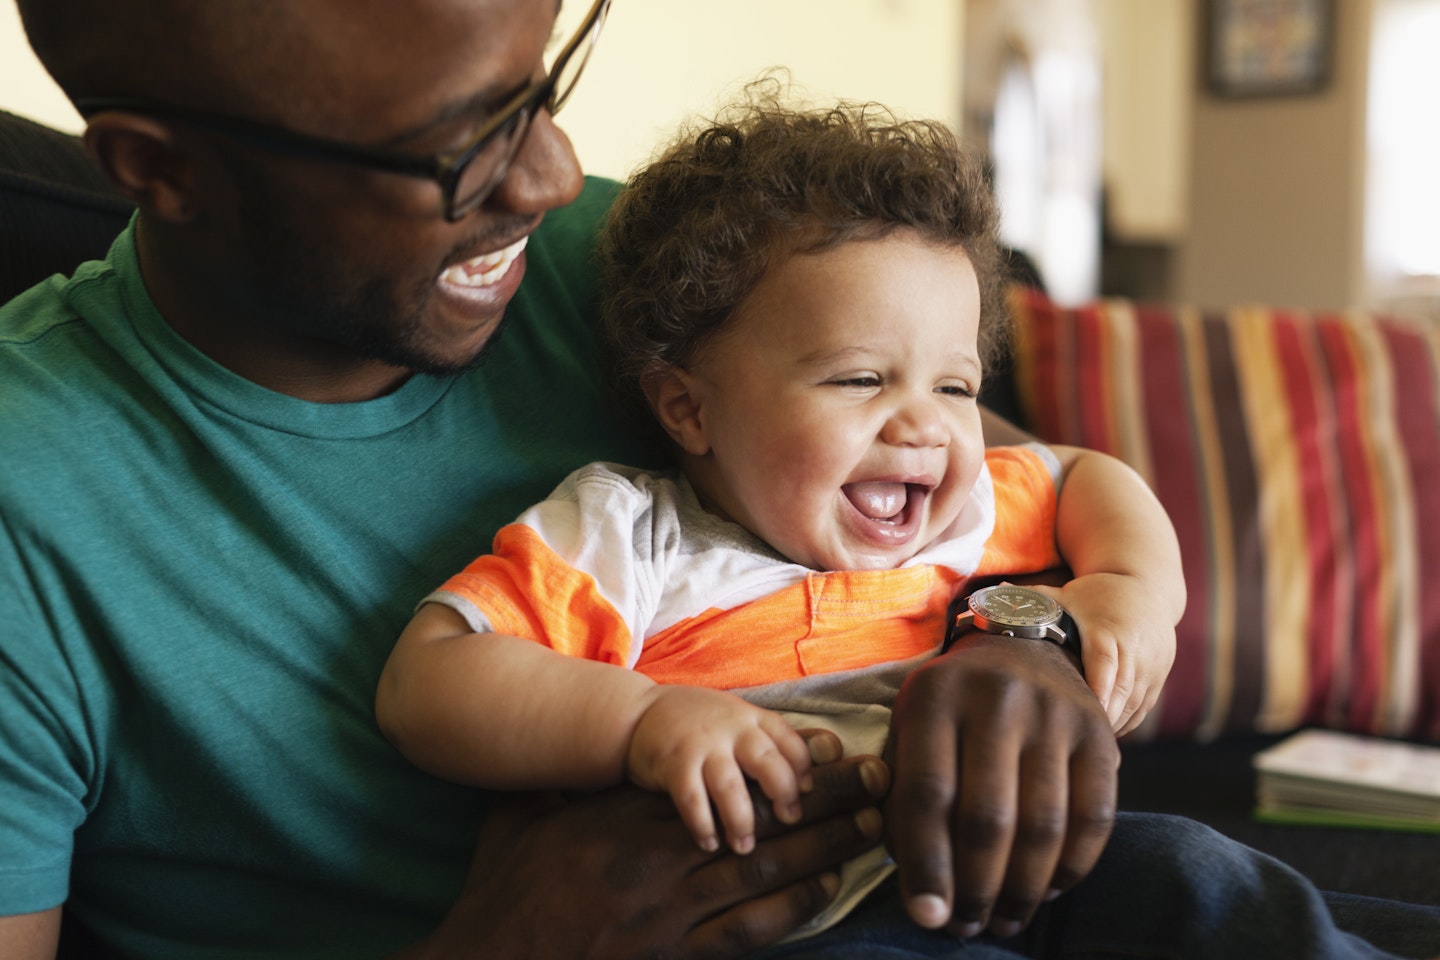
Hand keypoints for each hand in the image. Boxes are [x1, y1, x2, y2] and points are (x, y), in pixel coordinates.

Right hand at [397, 733, 889, 959]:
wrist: (493, 955)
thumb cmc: (505, 885)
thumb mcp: (523, 816)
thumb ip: (559, 782)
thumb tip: (570, 751)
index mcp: (632, 819)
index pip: (725, 783)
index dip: (781, 769)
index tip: (829, 752)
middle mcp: (662, 860)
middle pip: (765, 825)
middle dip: (827, 804)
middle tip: (879, 784)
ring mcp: (672, 912)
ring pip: (767, 875)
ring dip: (825, 851)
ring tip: (870, 830)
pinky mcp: (675, 954)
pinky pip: (747, 930)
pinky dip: (793, 909)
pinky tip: (826, 890)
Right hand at [628, 686, 812, 853]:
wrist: (637, 715)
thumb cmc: (699, 724)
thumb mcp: (738, 721)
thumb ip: (773, 742)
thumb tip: (827, 764)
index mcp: (752, 719)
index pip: (791, 742)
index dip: (804, 771)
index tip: (808, 797)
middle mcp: (730, 729)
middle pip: (767, 761)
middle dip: (783, 794)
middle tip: (788, 823)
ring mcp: (701, 745)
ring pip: (730, 786)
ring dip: (742, 819)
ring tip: (745, 847)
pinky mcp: (672, 763)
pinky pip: (690, 798)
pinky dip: (702, 823)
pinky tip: (709, 842)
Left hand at [883, 633, 1118, 938]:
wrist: (1020, 647)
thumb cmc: (951, 709)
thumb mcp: (910, 729)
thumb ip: (902, 797)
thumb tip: (919, 886)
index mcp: (936, 697)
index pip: (927, 793)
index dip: (927, 864)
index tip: (927, 917)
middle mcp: (996, 698)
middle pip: (988, 816)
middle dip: (976, 888)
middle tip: (966, 926)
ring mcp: (1054, 713)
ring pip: (1043, 824)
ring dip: (1023, 889)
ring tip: (1004, 921)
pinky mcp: (1100, 732)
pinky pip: (1094, 817)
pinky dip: (1072, 868)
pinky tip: (1047, 892)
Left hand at [1032, 574, 1176, 733]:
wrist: (1149, 589)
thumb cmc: (1099, 594)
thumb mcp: (1068, 594)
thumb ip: (1035, 597)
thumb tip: (998, 592)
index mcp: (1109, 632)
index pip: (1105, 664)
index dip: (1095, 690)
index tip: (1079, 712)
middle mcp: (1135, 652)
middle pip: (1119, 694)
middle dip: (1097, 718)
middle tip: (1068, 736)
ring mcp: (1151, 668)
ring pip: (1131, 708)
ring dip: (1109, 725)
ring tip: (1079, 737)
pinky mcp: (1158, 680)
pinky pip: (1141, 712)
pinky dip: (1122, 723)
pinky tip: (1100, 730)